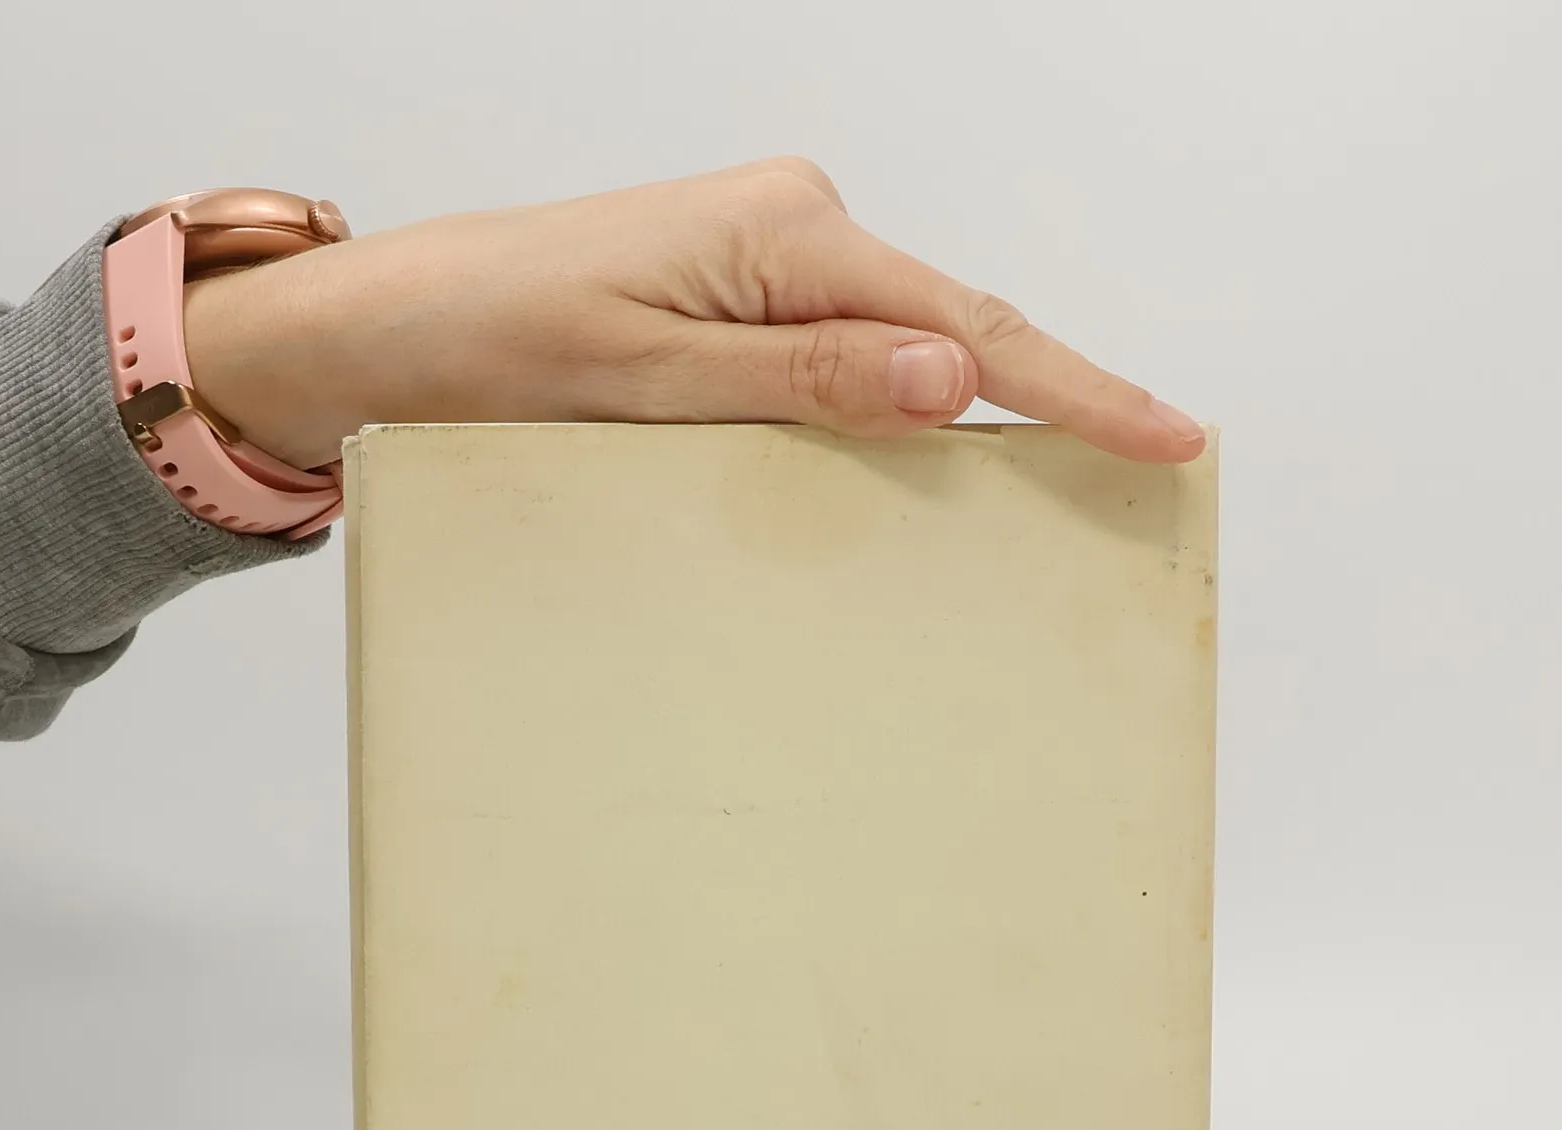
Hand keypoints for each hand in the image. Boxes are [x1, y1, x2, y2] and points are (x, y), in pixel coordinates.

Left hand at [182, 159, 1204, 473]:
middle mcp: (791, 230)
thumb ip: (801, 381)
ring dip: (983, 408)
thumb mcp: (648, 379)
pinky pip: (853, 353)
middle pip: (958, 326)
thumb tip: (947, 380)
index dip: (1076, 389)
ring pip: (909, 344)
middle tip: (1147, 468)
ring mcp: (768, 262)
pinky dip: (903, 405)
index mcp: (784, 235)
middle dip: (1056, 395)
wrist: (394, 330)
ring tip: (1076, 467)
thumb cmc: (494, 343)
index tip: (1167, 437)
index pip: (965, 327)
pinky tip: (941, 447)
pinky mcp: (739, 299)